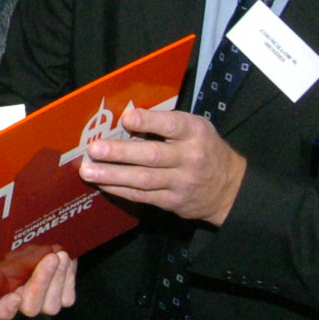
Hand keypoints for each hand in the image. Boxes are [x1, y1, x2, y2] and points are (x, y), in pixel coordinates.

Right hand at [0, 250, 75, 319]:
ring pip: (50, 306)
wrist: (42, 252)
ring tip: (61, 255)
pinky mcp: (60, 303)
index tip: (15, 297)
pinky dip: (68, 278)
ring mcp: (41, 308)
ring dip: (58, 277)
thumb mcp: (9, 254)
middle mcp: (19, 307)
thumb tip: (24, 257)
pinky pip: (67, 298)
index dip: (4, 309)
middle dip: (41, 282)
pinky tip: (66, 262)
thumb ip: (12, 261)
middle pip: (30, 307)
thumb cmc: (20, 253)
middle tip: (50, 258)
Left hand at [79, 106, 246, 225]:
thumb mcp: (196, 127)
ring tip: (88, 170)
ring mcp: (181, 183)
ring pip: (144, 179)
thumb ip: (166, 123)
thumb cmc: (204, 149)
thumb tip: (125, 117)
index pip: (172, 125)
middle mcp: (190, 158)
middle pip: (152, 156)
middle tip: (94, 149)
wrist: (230, 189)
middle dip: (120, 153)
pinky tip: (102, 183)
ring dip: (113, 175)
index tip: (125, 118)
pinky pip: (142, 196)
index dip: (148, 122)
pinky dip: (120, 190)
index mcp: (195, 133)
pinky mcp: (173, 202)